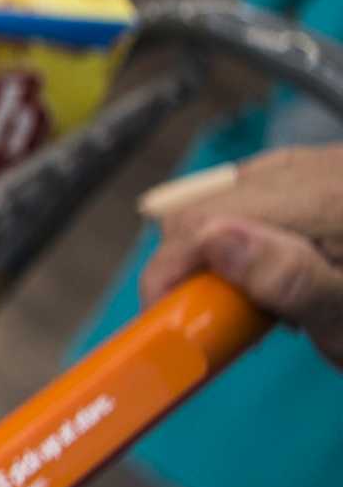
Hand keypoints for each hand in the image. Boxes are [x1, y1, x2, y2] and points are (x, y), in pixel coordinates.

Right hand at [141, 144, 342, 369]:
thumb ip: (290, 279)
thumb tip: (212, 239)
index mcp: (326, 201)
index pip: (207, 219)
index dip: (167, 270)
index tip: (161, 322)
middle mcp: (325, 167)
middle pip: (214, 200)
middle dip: (192, 261)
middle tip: (209, 320)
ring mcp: (329, 163)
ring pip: (233, 190)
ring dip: (217, 244)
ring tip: (247, 297)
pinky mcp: (331, 170)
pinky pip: (264, 186)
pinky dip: (248, 227)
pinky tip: (271, 263)